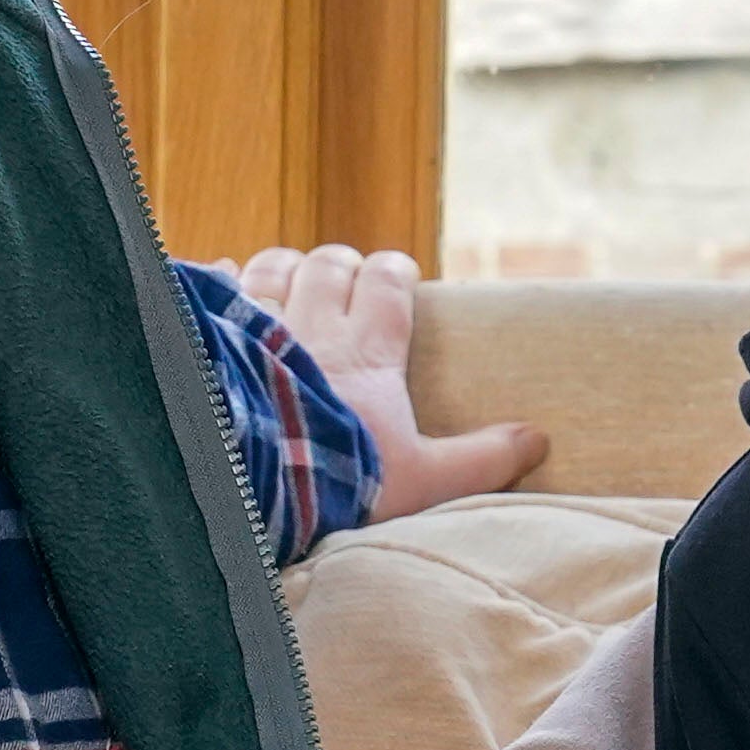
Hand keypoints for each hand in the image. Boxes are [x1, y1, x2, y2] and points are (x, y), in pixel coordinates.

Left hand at [226, 243, 548, 517]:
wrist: (250, 484)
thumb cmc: (338, 483)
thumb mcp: (419, 480)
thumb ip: (478, 459)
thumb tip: (538, 440)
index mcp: (368, 352)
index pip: (388, 284)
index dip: (394, 273)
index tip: (397, 276)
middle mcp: (314, 324)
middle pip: (330, 265)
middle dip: (339, 264)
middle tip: (343, 280)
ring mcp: (256, 324)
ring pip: (273, 267)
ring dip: (284, 267)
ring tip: (287, 277)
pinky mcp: (211, 332)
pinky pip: (217, 284)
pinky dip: (226, 281)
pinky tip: (226, 288)